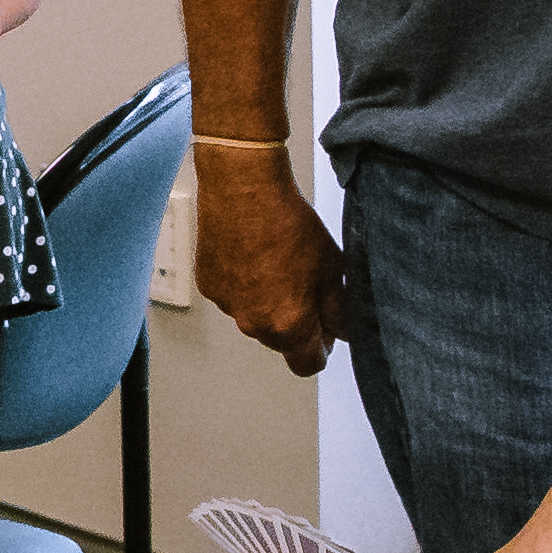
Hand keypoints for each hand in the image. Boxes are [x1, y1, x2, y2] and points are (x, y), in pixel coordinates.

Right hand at [189, 155, 343, 370]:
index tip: (324, 331)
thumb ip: (340, 310)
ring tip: (275, 262)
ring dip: (266, 302)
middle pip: (280, 341)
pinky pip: (232, 296)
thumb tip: (343, 331)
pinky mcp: (208, 284)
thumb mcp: (332, 267)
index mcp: (288, 325)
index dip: (320, 349)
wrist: (244, 187)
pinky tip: (252, 253)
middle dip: (294, 322)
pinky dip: (243, 283)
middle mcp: (253, 324)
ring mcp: (227, 305)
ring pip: (254, 317)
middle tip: (304, 284)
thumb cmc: (288, 222)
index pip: (307, 365)